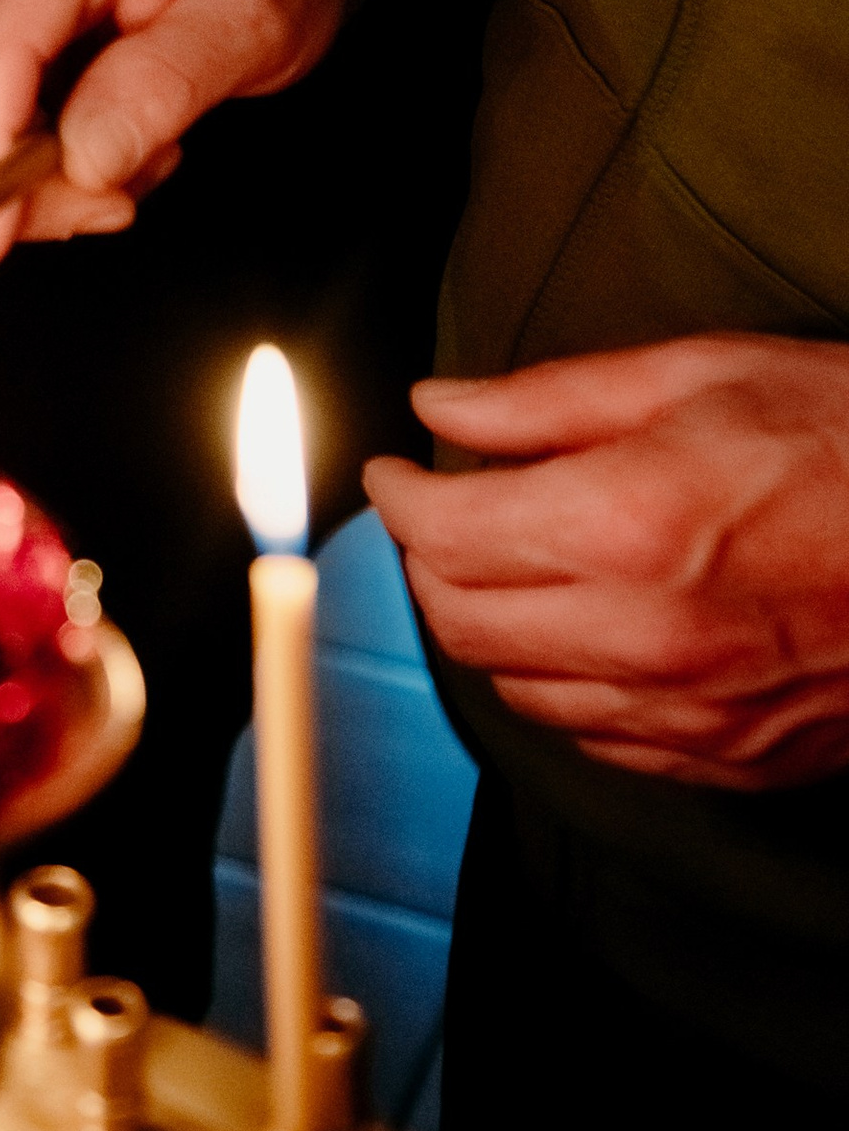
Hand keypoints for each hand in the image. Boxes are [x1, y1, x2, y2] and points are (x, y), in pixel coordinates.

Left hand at [368, 336, 848, 790]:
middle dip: (428, 566)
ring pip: (521, 692)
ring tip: (510, 565)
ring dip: (491, 629)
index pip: (445, 533)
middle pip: (463, 624)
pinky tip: (584, 631)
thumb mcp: (700, 371)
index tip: (394, 471)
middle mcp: (650, 632)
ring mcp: (696, 710)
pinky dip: (565, 687)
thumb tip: (442, 406)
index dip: (398, 495)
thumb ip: (550, 399)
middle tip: (439, 516)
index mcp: (629, 522)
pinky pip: (600, 740)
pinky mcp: (737, 759)